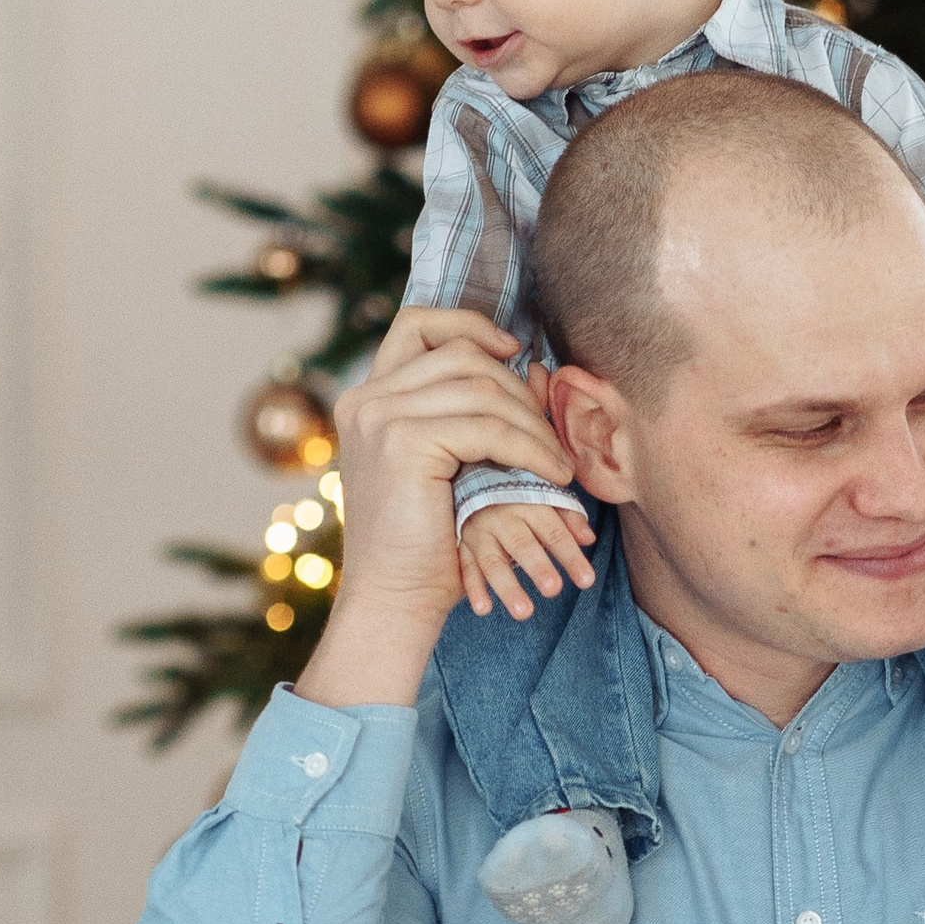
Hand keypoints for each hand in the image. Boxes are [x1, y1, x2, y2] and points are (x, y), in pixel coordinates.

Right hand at [298, 310, 576, 705]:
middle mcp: (365, 399)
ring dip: (534, 425)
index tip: (514, 351)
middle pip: (462, 356)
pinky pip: (489, 426)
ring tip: (559, 464)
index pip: (418, 325)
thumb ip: (457, 414)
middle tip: (551, 437)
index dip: (471, 326)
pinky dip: (532, 449)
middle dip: (520, 391)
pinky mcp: (403, 441)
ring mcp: (379, 416)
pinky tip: (552, 476)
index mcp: (367, 398)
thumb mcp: (441, 465)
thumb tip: (524, 361)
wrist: (394, 598)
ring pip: (482, 388)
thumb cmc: (424, 543)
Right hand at [457, 496, 597, 621]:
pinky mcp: (462, 546)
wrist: (473, 480)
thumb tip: (589, 539)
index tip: (587, 581)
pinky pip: (466, 569)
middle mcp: (502, 518)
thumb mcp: (547, 499)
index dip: (570, 556)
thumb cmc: (520, 497)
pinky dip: (473, 589)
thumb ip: (569, 519)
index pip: (553, 532)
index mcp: (529, 504)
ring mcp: (480, 532)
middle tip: (553, 590)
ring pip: (493, 561)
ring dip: (507, 587)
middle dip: (538, 567)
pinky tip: (483, 610)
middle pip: (522, 545)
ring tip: (524, 612)